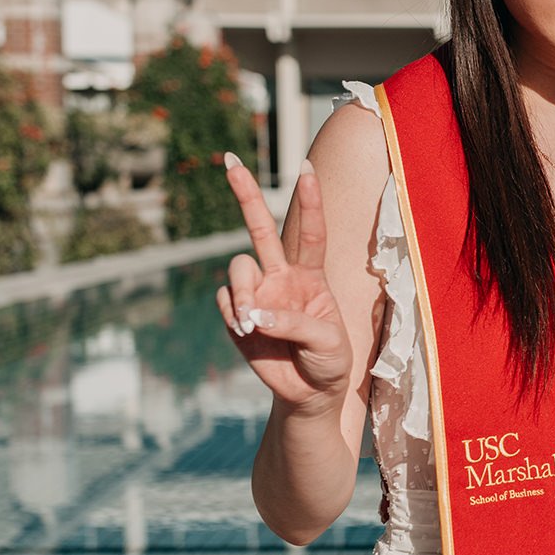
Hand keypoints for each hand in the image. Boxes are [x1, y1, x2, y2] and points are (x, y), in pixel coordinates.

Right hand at [215, 154, 352, 412]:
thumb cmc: (328, 362)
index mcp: (312, 275)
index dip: (309, 200)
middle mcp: (282, 276)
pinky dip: (234, 313)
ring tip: (252, 322)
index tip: (305, 166)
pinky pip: (226, 301)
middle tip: (230, 160)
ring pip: (239, 268)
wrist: (310, 395)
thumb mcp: (328, 343)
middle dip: (246, 193)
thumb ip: (295, 324)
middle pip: (261, 228)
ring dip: (244, 291)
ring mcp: (257, 294)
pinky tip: (246, 330)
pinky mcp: (238, 315)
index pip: (310, 231)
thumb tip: (254, 315)